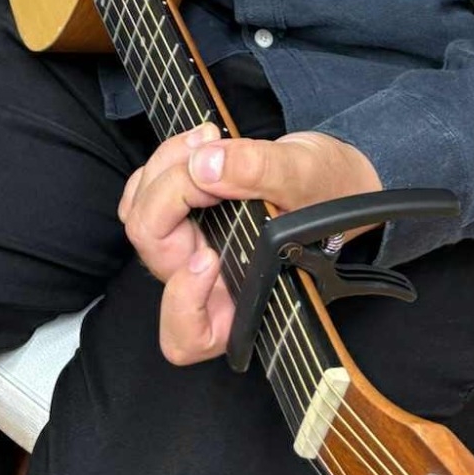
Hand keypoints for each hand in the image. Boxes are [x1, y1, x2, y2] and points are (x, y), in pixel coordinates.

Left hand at [119, 123, 382, 366]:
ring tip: (208, 139)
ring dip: (163, 170)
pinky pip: (144, 196)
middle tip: (209, 153)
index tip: (209, 258)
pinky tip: (198, 143)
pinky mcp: (180, 217)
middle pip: (156, 254)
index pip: (189, 335)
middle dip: (170, 193)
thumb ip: (258, 172)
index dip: (183, 302)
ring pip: (142, 219)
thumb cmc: (328, 191)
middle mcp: (208, 284)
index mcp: (242, 302)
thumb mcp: (305, 176)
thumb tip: (204, 166)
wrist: (330, 175)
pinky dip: (162, 164)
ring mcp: (189, 249)